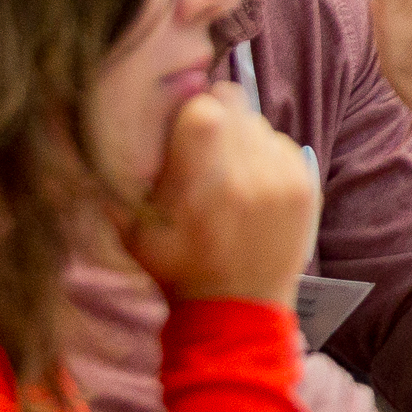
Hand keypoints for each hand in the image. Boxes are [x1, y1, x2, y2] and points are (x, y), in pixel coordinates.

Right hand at [119, 83, 318, 308]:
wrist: (239, 306)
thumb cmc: (178, 268)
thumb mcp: (133, 231)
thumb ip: (123, 181)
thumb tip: (105, 133)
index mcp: (202, 183)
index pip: (203, 108)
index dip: (190, 111)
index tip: (183, 128)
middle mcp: (248, 175)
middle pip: (234, 105)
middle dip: (215, 118)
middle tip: (204, 146)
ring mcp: (283, 179)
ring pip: (259, 124)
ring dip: (241, 138)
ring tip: (228, 171)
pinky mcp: (306, 186)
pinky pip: (282, 144)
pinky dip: (266, 155)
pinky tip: (252, 183)